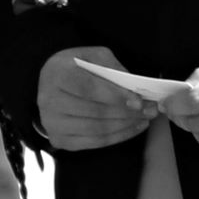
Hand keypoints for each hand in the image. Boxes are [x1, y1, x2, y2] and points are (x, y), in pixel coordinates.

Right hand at [36, 47, 154, 149]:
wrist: (52, 84)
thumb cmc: (75, 67)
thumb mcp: (92, 56)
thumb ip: (112, 68)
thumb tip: (134, 89)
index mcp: (57, 74)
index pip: (88, 88)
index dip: (115, 96)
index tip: (138, 102)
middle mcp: (48, 100)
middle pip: (95, 112)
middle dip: (127, 113)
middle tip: (150, 111)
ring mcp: (52, 124)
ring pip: (96, 130)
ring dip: (125, 126)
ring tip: (144, 119)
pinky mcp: (59, 140)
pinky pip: (94, 143)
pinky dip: (117, 137)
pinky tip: (132, 129)